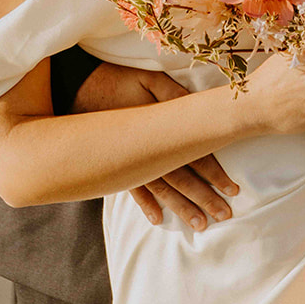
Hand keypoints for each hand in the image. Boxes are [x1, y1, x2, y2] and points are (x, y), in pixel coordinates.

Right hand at [71, 62, 239, 230]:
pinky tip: (158, 219)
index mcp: (157, 128)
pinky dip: (145, 205)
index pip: (193, 154)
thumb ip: (173, 97)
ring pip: (161, 190)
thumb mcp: (148, 79)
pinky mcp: (112, 165)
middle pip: (180, 178)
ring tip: (199, 224)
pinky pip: (132, 191)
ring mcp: (127, 161)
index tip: (232, 189)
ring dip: (181, 207)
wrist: (72, 87)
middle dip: (204, 197)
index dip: (214, 173)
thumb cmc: (115, 80)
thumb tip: (197, 114)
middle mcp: (144, 151)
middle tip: (224, 215)